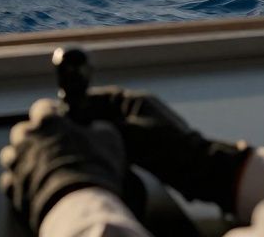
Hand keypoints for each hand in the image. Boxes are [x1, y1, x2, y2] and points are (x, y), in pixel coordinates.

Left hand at [0, 98, 127, 232]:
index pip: (43, 108)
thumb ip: (97, 127)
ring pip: (11, 155)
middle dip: (34, 137)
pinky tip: (34, 189)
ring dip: (22, 159)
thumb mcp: (109, 138)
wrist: (80, 206)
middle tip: (51, 150)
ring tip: (40, 171)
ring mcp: (16, 162)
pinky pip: (9, 181)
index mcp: (48, 120)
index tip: (61, 123)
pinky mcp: (13, 187)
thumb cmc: (97, 168)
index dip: (53, 115)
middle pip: (23, 130)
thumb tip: (95, 128)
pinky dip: (19, 184)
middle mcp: (26, 137)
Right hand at [85, 87, 251, 213]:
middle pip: (104, 111)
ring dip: (98, 133)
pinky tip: (101, 154)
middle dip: (88, 119)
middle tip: (71, 129)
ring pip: (110, 127)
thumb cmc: (167, 148)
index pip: (102, 96)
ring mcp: (142, 127)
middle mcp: (137, 111)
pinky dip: (110, 145)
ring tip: (83, 142)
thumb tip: (85, 122)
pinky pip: (120, 140)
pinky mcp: (145, 144)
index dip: (83, 102)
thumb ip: (106, 125)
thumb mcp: (131, 134)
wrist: (197, 168)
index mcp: (136, 101)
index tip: (65, 109)